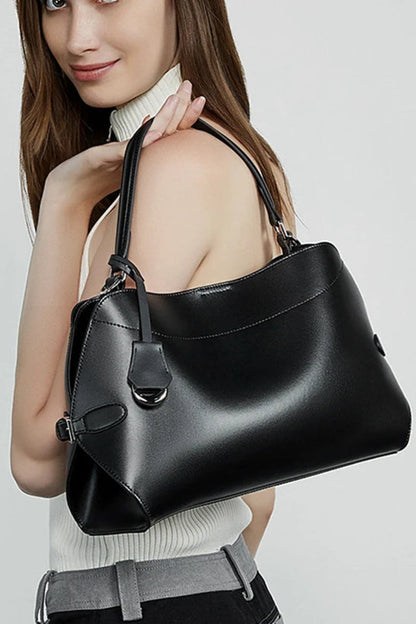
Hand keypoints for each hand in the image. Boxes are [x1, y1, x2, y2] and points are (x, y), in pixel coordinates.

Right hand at [44, 80, 205, 216]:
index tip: (200, 100)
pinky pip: (123, 151)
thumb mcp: (128, 171)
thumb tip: (166, 148)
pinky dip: (139, 142)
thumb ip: (145, 159)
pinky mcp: (101, 157)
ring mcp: (116, 151)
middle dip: (176, 106)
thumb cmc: (99, 179)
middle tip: (189, 86)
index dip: (183, 117)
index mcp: (139, 150)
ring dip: (162, 118)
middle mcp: (129, 147)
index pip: (166, 132)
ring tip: (176, 101)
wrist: (70, 190)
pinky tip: (154, 135)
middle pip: (159, 126)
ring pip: (144, 133)